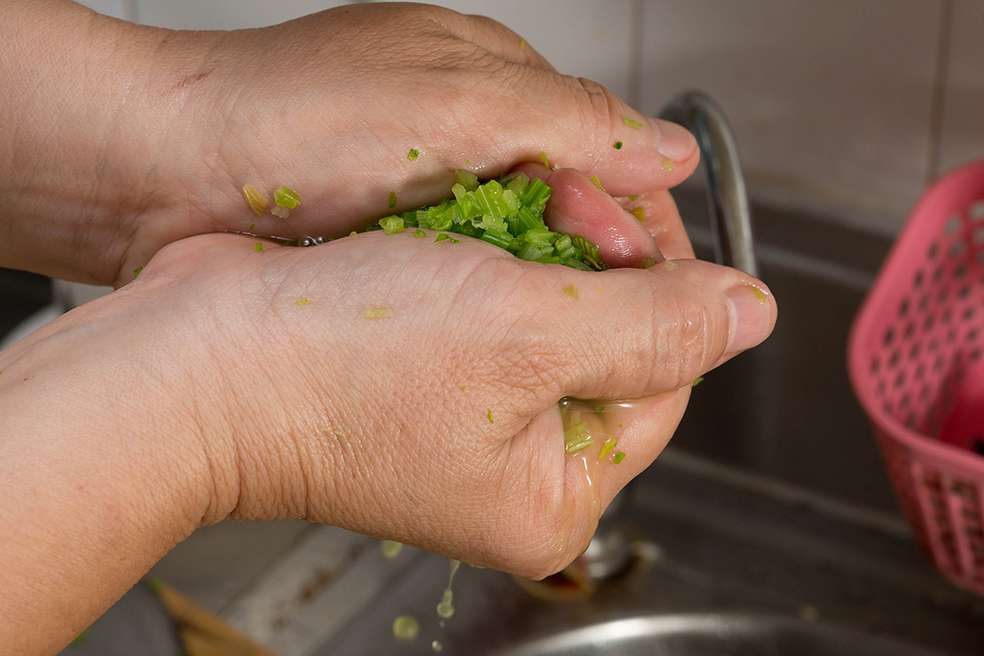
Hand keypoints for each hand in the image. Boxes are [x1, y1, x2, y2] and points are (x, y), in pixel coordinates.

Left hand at [0, 2, 697, 284]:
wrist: (158, 173)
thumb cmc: (293, 118)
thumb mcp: (455, 105)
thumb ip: (573, 126)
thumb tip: (674, 154)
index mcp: (499, 84)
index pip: (613, 155)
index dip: (644, 224)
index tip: (663, 286)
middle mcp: (470, 138)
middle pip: (570, 212)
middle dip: (592, 267)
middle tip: (601, 322)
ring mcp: (426, 194)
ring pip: (518, 255)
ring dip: (536, 294)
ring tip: (549, 336)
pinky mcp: (386, 246)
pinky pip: (462, 284)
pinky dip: (478, 309)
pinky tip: (485, 336)